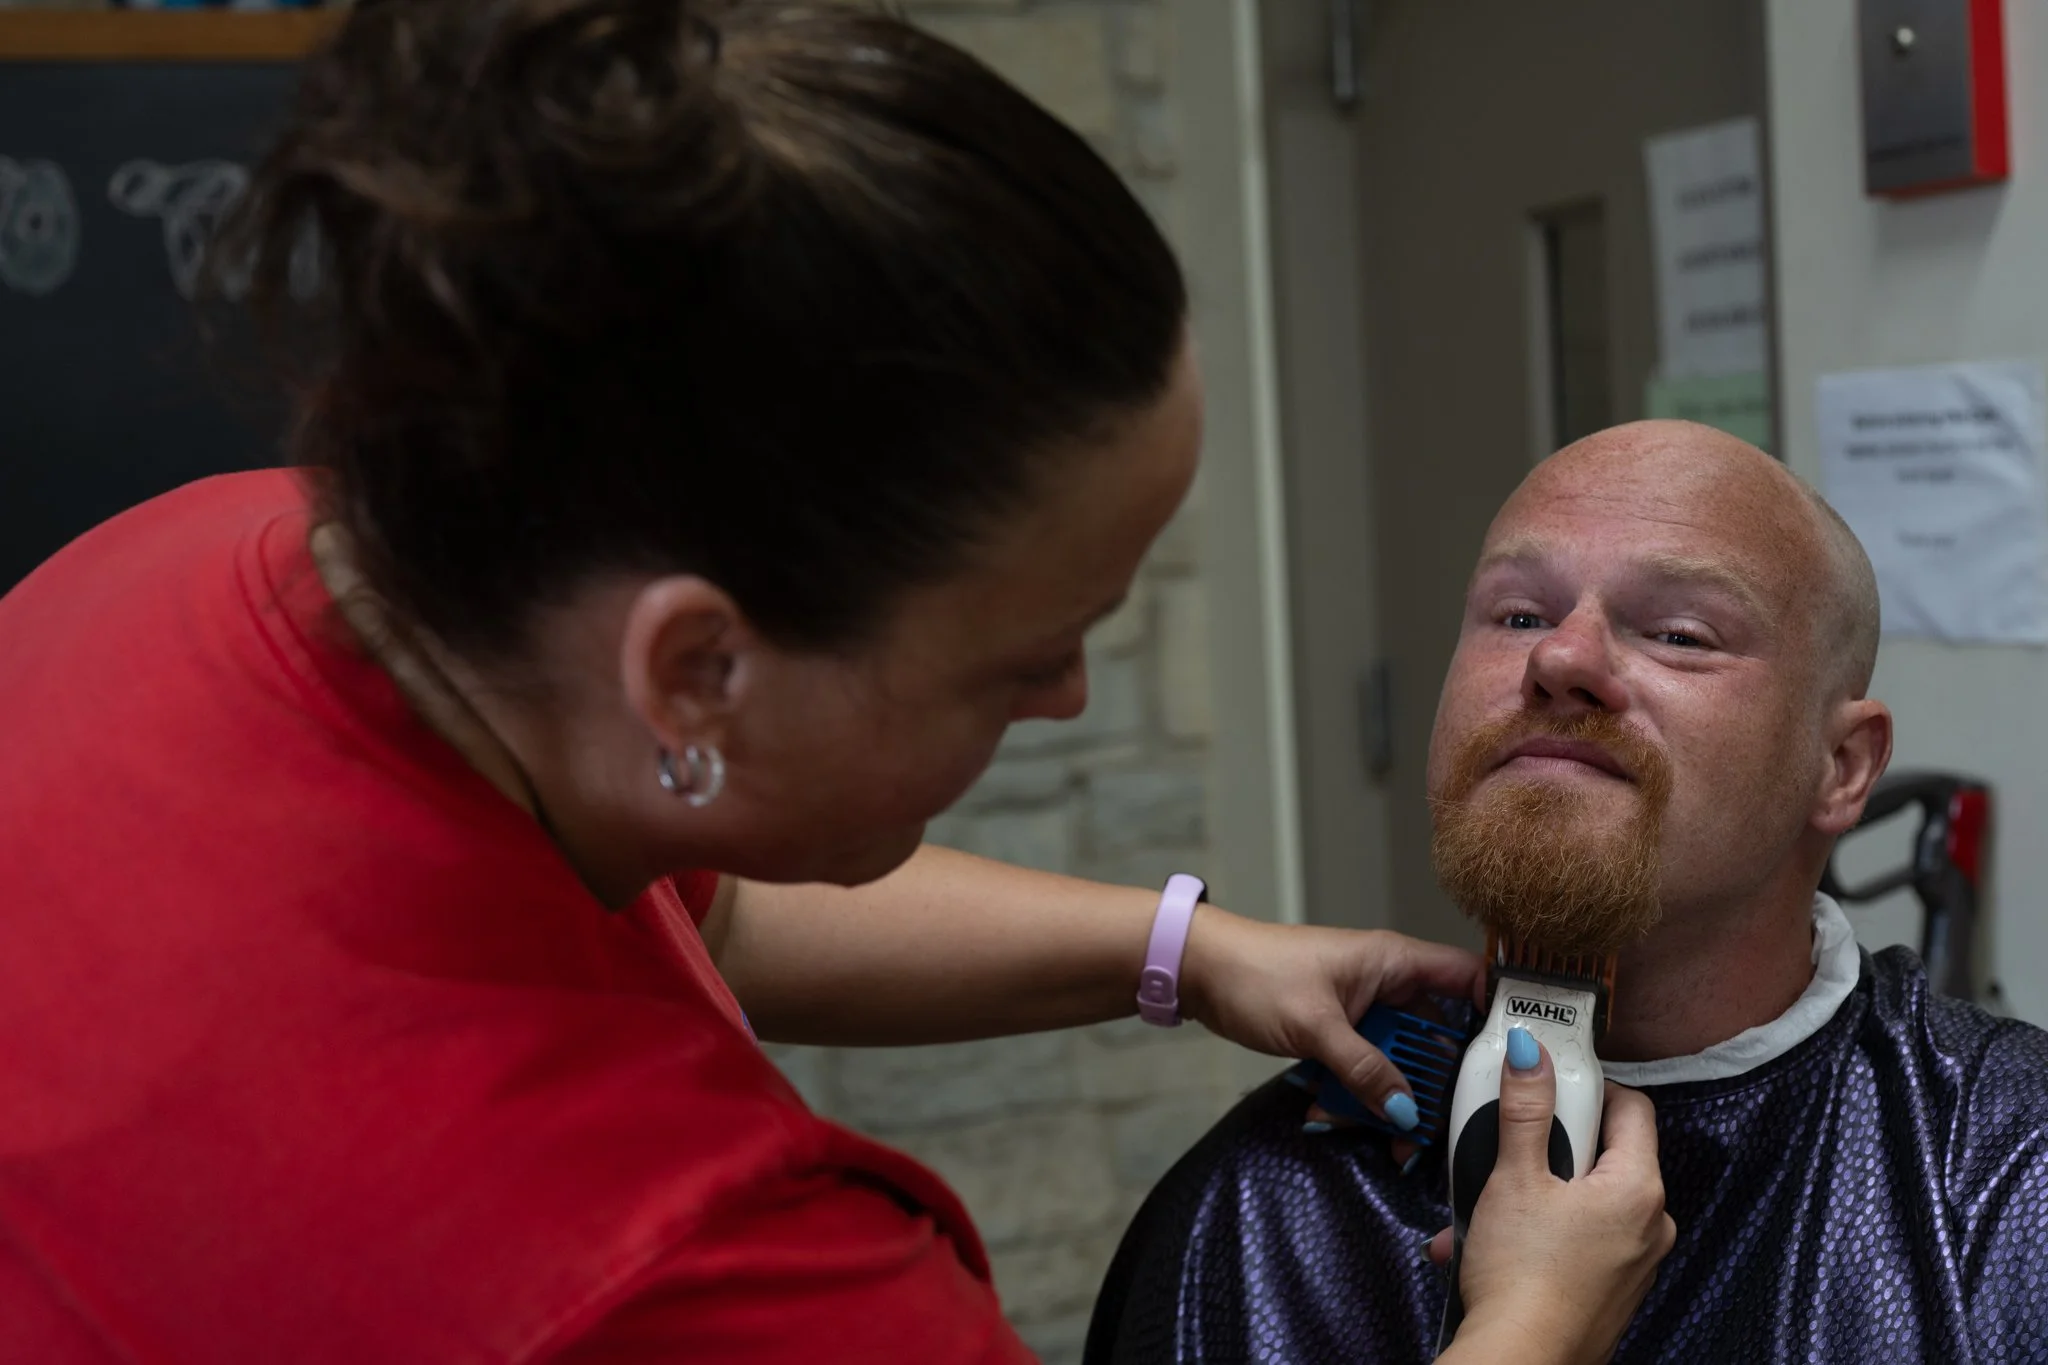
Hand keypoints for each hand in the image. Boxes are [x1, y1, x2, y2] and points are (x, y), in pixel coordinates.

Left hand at [1177, 908, 1484, 1128]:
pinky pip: (1361, 1067)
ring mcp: (1360, 1009)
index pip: (1467, 978)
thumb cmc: (1256, 976)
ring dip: (1384, 1097)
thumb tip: (1404, 1112)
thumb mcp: (1316, 1028)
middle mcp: (1385, 983)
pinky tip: (1325, 1114)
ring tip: (1378, 1139)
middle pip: (1435, 1037)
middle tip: (1429, 1131)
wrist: (1197, 970)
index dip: (1494, 1014)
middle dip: (1431, 1085)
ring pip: (1396, 1060)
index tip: (1504, 1066)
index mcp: (1393, 962)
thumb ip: (1364, 1070)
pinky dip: (1350, 1093)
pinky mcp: (1337, 1031)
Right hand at [1441, 1044, 1674, 1364]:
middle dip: (1547, 1146)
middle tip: (1507, 1148)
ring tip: (1484, 1204)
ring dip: (1532, 1193)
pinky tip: (1490, 1242)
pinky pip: (1577, 1239)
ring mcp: (1633, 1263)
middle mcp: (1650, 1225)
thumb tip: (1531, 1051)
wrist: (1520, 1362)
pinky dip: (1538, 1232)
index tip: (1549, 1083)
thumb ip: (1524, 1109)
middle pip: (1602, 1154)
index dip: (1588, 1088)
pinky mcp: (1610, 1290)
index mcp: (1639, 1189)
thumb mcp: (1514, 1177)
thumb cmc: (1523, 1276)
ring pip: (1582, 1200)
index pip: (1632, 1107)